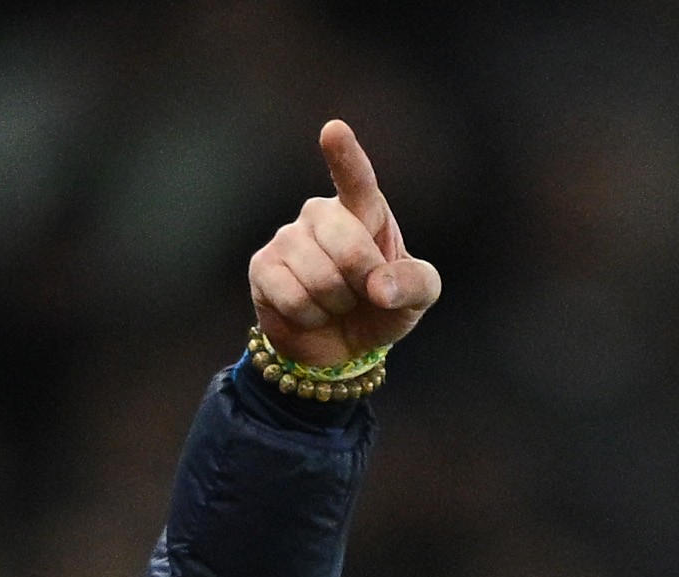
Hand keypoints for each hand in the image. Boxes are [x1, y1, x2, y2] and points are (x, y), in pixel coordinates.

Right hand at [248, 120, 439, 367]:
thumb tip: (380, 288)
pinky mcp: (262, 267)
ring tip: (335, 302)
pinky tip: (310, 312)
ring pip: (320, 280)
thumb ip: (414, 284)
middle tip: (363, 293)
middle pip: (349, 249)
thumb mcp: (417, 297)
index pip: (356, 180)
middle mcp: (321, 213)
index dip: (344, 156)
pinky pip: (294, 299)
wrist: (343, 344)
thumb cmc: (382, 307)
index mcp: (364, 209)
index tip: (333, 131)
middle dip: (364, 284)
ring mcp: (288, 237)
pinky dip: (310, 317)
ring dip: (336, 305)